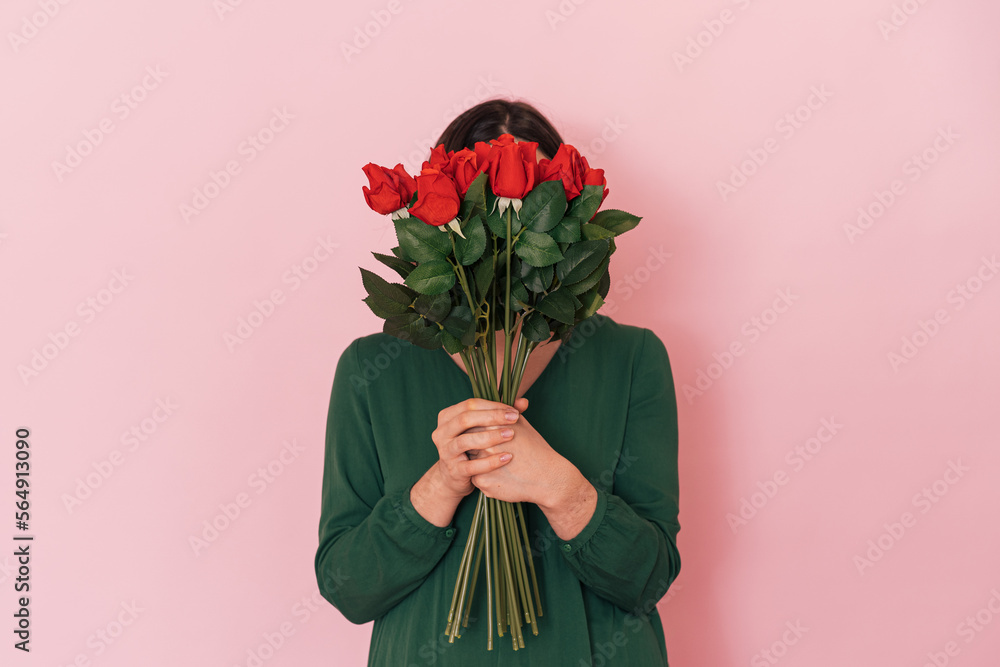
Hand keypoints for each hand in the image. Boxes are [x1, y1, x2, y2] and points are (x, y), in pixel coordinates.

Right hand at [410, 397, 523, 526]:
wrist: (456, 476)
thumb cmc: (472, 445)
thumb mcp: (481, 428)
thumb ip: (501, 414)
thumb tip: (524, 402)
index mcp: (447, 416)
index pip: (469, 404)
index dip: (493, 406)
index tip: (514, 411)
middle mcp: (441, 432)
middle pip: (465, 419)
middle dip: (492, 417)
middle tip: (514, 419)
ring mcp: (445, 452)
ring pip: (466, 441)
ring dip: (491, 436)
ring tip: (511, 435)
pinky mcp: (454, 471)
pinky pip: (472, 466)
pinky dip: (491, 461)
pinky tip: (508, 457)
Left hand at [470, 399, 597, 539]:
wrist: (547, 477)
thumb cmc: (535, 448)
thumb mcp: (521, 424)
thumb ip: (504, 412)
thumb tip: (497, 401)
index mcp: (492, 428)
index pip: (470, 425)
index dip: (475, 429)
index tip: (482, 434)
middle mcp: (483, 446)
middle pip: (466, 442)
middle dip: (473, 445)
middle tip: (487, 449)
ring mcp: (482, 465)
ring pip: (469, 461)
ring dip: (476, 461)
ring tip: (492, 461)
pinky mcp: (483, 483)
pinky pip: (476, 478)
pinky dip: (484, 476)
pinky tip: (499, 476)